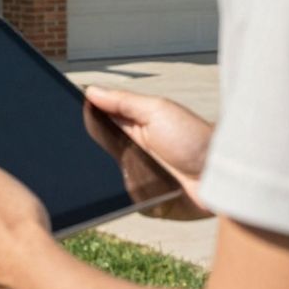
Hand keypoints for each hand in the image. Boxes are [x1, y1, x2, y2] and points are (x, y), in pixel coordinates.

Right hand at [84, 86, 213, 219]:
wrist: (221, 176)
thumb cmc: (194, 137)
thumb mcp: (157, 110)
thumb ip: (123, 101)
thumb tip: (91, 90)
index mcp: (135, 124)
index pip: (100, 119)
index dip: (85, 118)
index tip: (66, 116)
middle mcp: (133, 149)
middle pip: (98, 149)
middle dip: (90, 149)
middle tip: (87, 147)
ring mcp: (137, 174)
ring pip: (106, 175)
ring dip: (107, 174)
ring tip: (122, 168)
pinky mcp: (143, 199)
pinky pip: (121, 198)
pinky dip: (123, 195)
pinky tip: (132, 188)